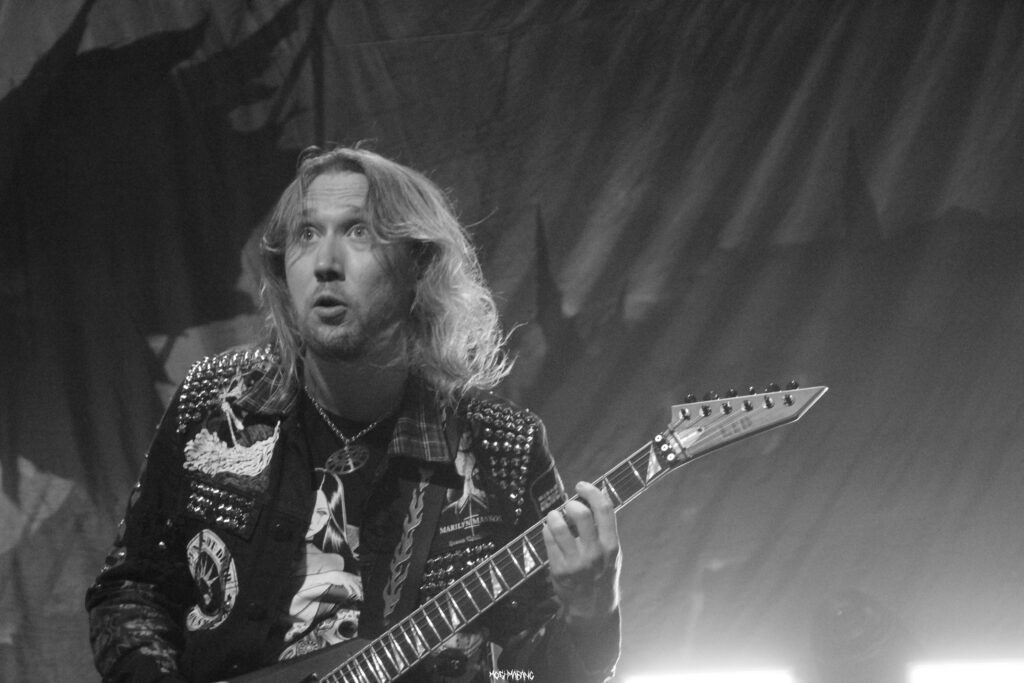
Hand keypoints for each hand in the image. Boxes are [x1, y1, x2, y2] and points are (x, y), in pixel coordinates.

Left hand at [542, 481, 620, 622]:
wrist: (593, 608)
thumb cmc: (603, 573)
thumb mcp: (612, 553)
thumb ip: (605, 528)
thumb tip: (596, 495)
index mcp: (611, 546)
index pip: (604, 509)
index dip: (591, 491)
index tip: (582, 485)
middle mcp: (595, 553)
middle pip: (580, 514)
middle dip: (571, 504)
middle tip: (569, 506)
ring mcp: (575, 562)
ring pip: (559, 525)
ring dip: (554, 515)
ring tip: (556, 517)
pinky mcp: (558, 569)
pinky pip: (548, 538)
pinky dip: (547, 529)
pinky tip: (551, 531)